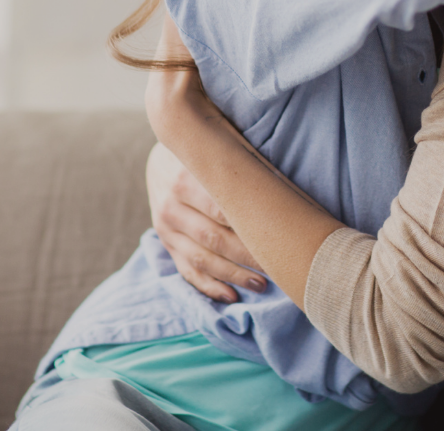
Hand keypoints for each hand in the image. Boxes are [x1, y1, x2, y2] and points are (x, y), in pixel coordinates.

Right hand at [146, 142, 265, 302]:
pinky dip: (209, 287)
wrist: (161, 159)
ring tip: (261, 285)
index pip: (221, 210)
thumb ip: (239, 164)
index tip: (278, 239)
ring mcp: (165, 229)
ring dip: (233, 275)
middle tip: (276, 267)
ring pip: (201, 259)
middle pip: (214, 238)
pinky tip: (231, 296)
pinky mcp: (165, 244)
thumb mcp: (215, 147)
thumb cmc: (202, 152)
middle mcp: (171, 207)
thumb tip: (283, 187)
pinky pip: (186, 271)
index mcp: (184, 179)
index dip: (250, 227)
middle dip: (247, 256)